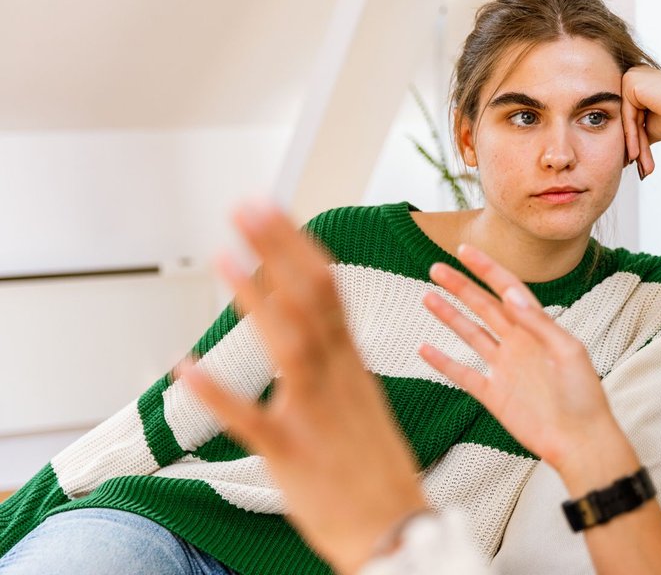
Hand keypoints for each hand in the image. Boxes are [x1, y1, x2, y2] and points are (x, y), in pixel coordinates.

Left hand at [180, 203, 426, 574]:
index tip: (273, 210)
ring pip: (288, 344)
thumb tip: (314, 327)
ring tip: (224, 256)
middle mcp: (337, 379)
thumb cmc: (376, 472)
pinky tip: (188, 367)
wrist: (396, 530)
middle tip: (248, 206)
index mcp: (353, 366)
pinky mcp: (291, 452)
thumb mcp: (364, 403)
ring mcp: (315, 412)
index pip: (328, 291)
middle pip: (312, 299)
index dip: (298, 247)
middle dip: (279, 248)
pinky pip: (252, 419)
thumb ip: (337, 363)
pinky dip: (219, 393)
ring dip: (255, 298)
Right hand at [420, 245, 639, 492]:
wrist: (580, 440)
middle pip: (483, 307)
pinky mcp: (494, 395)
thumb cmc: (584, 395)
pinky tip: (425, 348)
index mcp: (538, 329)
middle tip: (435, 267)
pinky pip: (463, 375)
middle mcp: (518, 344)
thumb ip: (539, 323)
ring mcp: (504, 369)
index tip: (465, 251)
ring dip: (449, 316)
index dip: (487, 269)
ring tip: (427, 296)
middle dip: (460, 287)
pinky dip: (443, 362)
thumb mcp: (568, 351)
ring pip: (470, 335)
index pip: (508, 290)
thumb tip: (510, 295)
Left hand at [621, 67, 660, 179]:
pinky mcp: (631, 81)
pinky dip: (630, 136)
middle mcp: (636, 73)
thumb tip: (625, 147)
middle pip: (628, 116)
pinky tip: (635, 153)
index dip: (634, 139)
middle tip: (635, 165)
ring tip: (638, 164)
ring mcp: (633, 75)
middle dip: (633, 143)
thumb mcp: (652, 125)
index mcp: (642, 80)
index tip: (636, 159)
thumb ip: (637, 129)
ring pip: (626, 118)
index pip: (632, 114)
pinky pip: (626, 115)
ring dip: (633, 144)